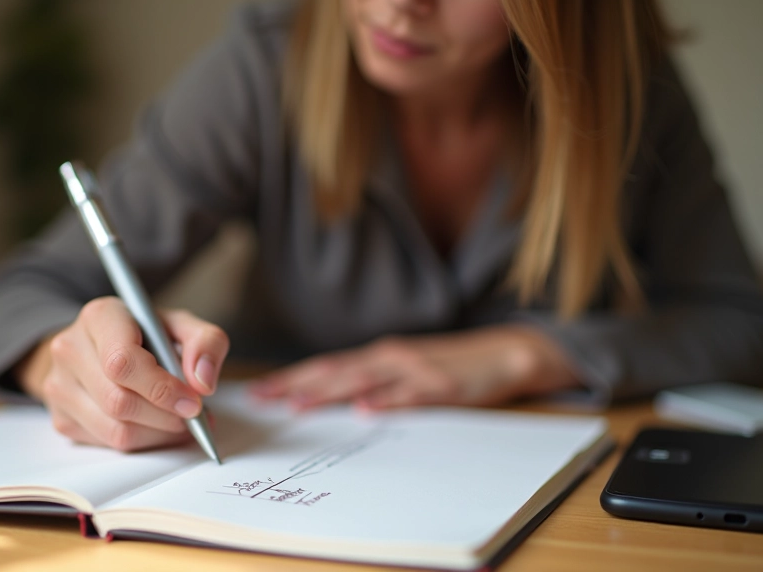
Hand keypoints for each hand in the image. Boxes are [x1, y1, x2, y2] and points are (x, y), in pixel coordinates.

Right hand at [16, 297, 229, 450]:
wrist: (100, 346)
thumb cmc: (143, 335)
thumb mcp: (180, 325)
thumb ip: (205, 342)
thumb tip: (203, 383)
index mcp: (99, 317)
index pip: (123, 362)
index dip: (162, 388)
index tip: (194, 402)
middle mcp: (70, 349)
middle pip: (119, 401)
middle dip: (166, 416)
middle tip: (193, 416)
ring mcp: (59, 386)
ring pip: (115, 430)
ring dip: (158, 433)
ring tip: (179, 421)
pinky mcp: (61, 417)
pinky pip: (108, 444)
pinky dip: (143, 441)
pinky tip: (155, 425)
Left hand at [249, 327, 578, 410]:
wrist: (505, 352)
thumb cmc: (451, 366)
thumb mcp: (406, 369)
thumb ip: (373, 381)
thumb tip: (333, 402)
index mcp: (379, 356)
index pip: (326, 367)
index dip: (291, 378)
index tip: (258, 393)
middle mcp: (390, 358)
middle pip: (335, 372)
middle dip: (296, 386)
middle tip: (262, 400)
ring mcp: (415, 370)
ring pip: (363, 381)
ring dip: (329, 393)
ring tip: (297, 405)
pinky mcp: (441, 387)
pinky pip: (409, 396)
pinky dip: (385, 402)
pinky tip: (363, 410)